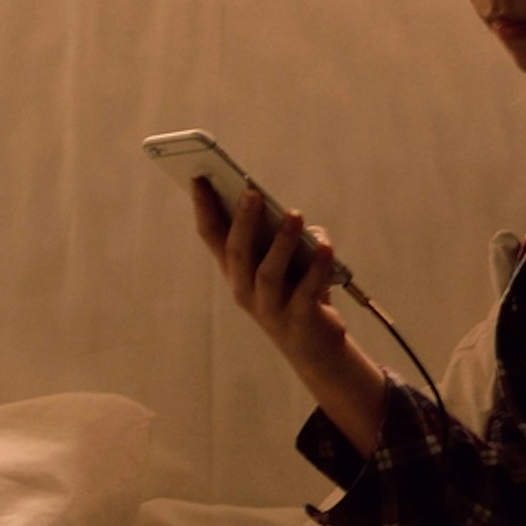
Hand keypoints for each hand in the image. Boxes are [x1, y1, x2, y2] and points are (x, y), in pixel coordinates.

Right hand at [190, 179, 388, 451]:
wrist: (315, 349)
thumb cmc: (297, 294)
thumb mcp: (285, 265)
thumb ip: (281, 240)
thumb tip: (290, 216)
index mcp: (236, 272)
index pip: (212, 236)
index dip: (204, 207)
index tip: (199, 176)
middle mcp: (244, 290)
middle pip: (237, 253)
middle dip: (243, 221)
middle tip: (252, 192)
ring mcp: (269, 308)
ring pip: (268, 272)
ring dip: (282, 242)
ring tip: (295, 215)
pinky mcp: (298, 320)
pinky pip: (306, 290)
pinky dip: (317, 268)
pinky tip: (326, 247)